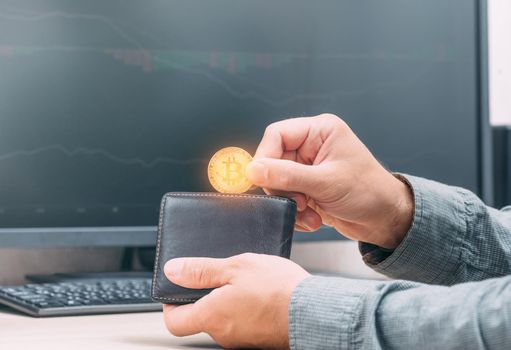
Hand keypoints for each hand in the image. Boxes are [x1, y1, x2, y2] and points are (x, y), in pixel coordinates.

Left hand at [163, 253, 309, 348]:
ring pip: (223, 318)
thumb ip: (201, 270)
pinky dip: (244, 306)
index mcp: (212, 316)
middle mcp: (224, 334)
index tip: (176, 287)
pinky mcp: (259, 337)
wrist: (316, 310)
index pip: (174, 321)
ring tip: (244, 279)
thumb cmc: (279, 289)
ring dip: (227, 299)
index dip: (170, 303)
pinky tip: (259, 291)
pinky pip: (242, 321)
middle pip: (200, 318)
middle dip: (204, 295)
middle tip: (217, 273)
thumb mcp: (236, 267)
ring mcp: (242, 339)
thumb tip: (173, 271)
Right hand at [246, 114, 413, 248]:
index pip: (277, 135)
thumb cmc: (368, 192)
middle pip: (274, 161)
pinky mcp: (308, 188)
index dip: (265, 156)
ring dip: (290, 203)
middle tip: (297, 201)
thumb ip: (286, 176)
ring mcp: (309, 168)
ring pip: (278, 183)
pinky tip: (313, 219)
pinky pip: (287, 198)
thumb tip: (252, 170)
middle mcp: (312, 146)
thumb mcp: (325, 183)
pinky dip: (296, 212)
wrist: (386, 220)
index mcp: (319, 131)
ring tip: (309, 213)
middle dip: (282, 187)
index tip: (260, 179)